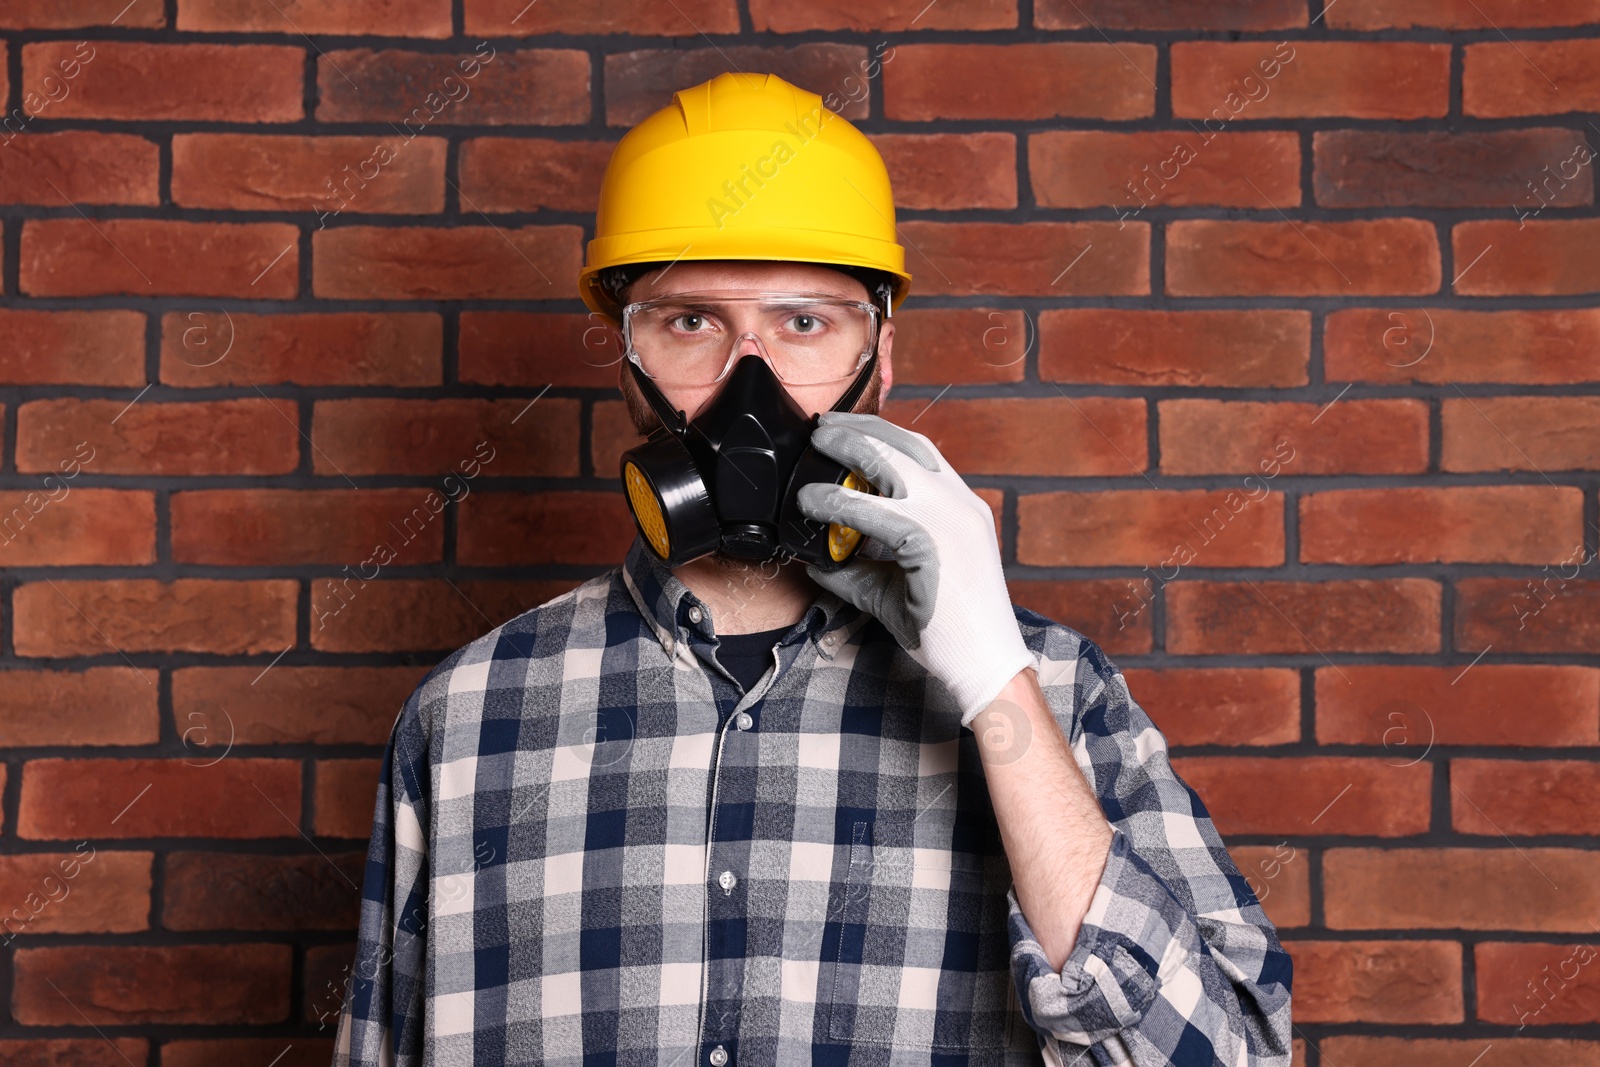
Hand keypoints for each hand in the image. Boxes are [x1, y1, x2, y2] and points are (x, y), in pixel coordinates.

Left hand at [797, 412, 1035, 726]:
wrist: (984, 664)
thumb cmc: (949, 629)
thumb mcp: (896, 588)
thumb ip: (859, 569)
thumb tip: (815, 561)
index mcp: (961, 508)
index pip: (921, 453)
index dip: (881, 434)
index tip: (848, 430)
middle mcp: (959, 504)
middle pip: (905, 445)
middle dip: (859, 428)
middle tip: (822, 428)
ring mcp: (950, 519)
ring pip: (890, 465)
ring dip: (849, 449)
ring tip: (814, 448)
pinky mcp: (932, 542)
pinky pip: (874, 512)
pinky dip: (839, 503)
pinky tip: (813, 503)